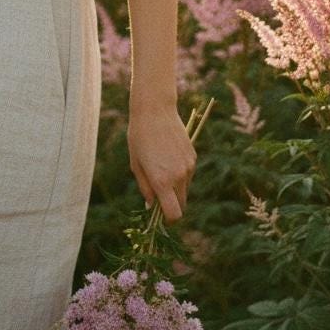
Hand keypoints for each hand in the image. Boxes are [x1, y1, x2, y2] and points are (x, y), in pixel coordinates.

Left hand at [127, 104, 196, 223]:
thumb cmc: (139, 137)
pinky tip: (167, 157)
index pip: (173, 214)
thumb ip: (145, 188)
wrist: (155, 110)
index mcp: (162, 181)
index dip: (168, 220)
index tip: (160, 216)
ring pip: (185, 190)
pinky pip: (187, 175)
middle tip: (158, 197)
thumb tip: (152, 207)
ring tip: (159, 169)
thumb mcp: (136, 164)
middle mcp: (179, 176)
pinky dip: (179, 175)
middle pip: (181, 205)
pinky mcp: (193, 157)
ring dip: (175, 189)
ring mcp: (188, 167)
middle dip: (171, 206)